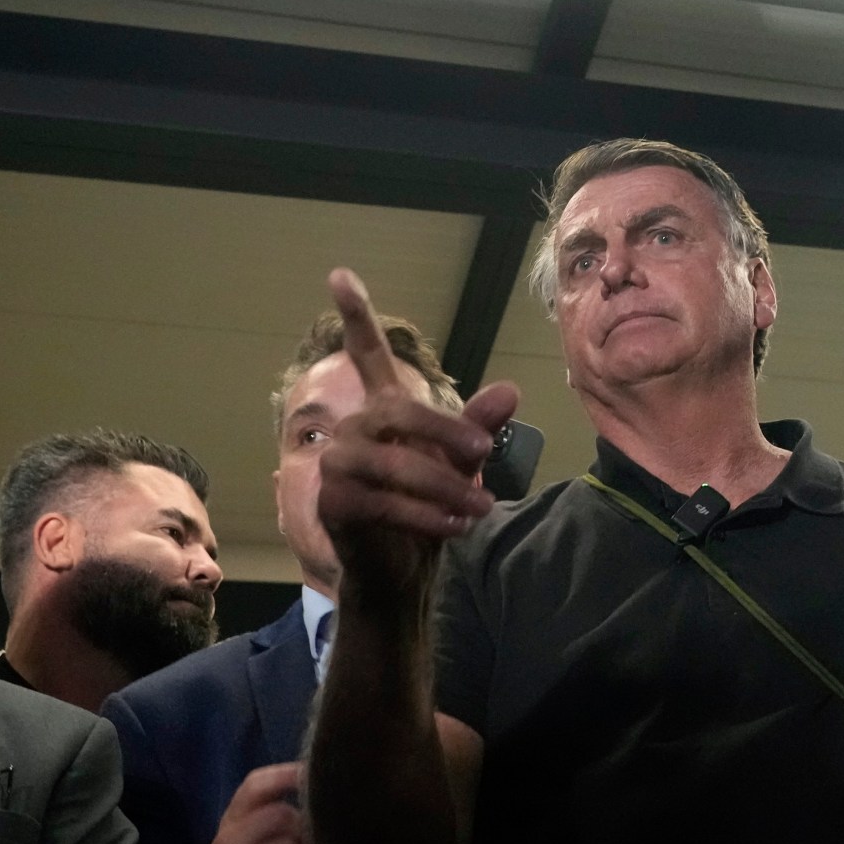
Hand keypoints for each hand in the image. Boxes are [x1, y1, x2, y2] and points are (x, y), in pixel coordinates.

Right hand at [211, 762, 314, 843]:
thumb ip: (282, 809)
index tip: (314, 771)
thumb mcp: (266, 835)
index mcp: (232, 818)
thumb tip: (320, 781)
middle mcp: (227, 840)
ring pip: (286, 843)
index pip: (255, 784)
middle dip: (303, 822)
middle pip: (277, 814)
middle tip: (318, 832)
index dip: (285, 774)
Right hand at [315, 270, 518, 594]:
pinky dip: (424, 516)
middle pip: (400, 412)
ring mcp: (338, 463)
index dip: (356, 316)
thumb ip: (479, 426)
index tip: (340, 274)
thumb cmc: (429, 508)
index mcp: (383, 410)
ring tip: (481, 507)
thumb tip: (509, 390)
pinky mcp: (334, 501)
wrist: (403, 570)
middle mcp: (355, 428)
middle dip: (446, 432)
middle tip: (485, 450)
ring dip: (444, 486)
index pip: (368, 356)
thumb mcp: (464, 464)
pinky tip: (454, 527)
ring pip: (395, 463)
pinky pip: (383, 502)